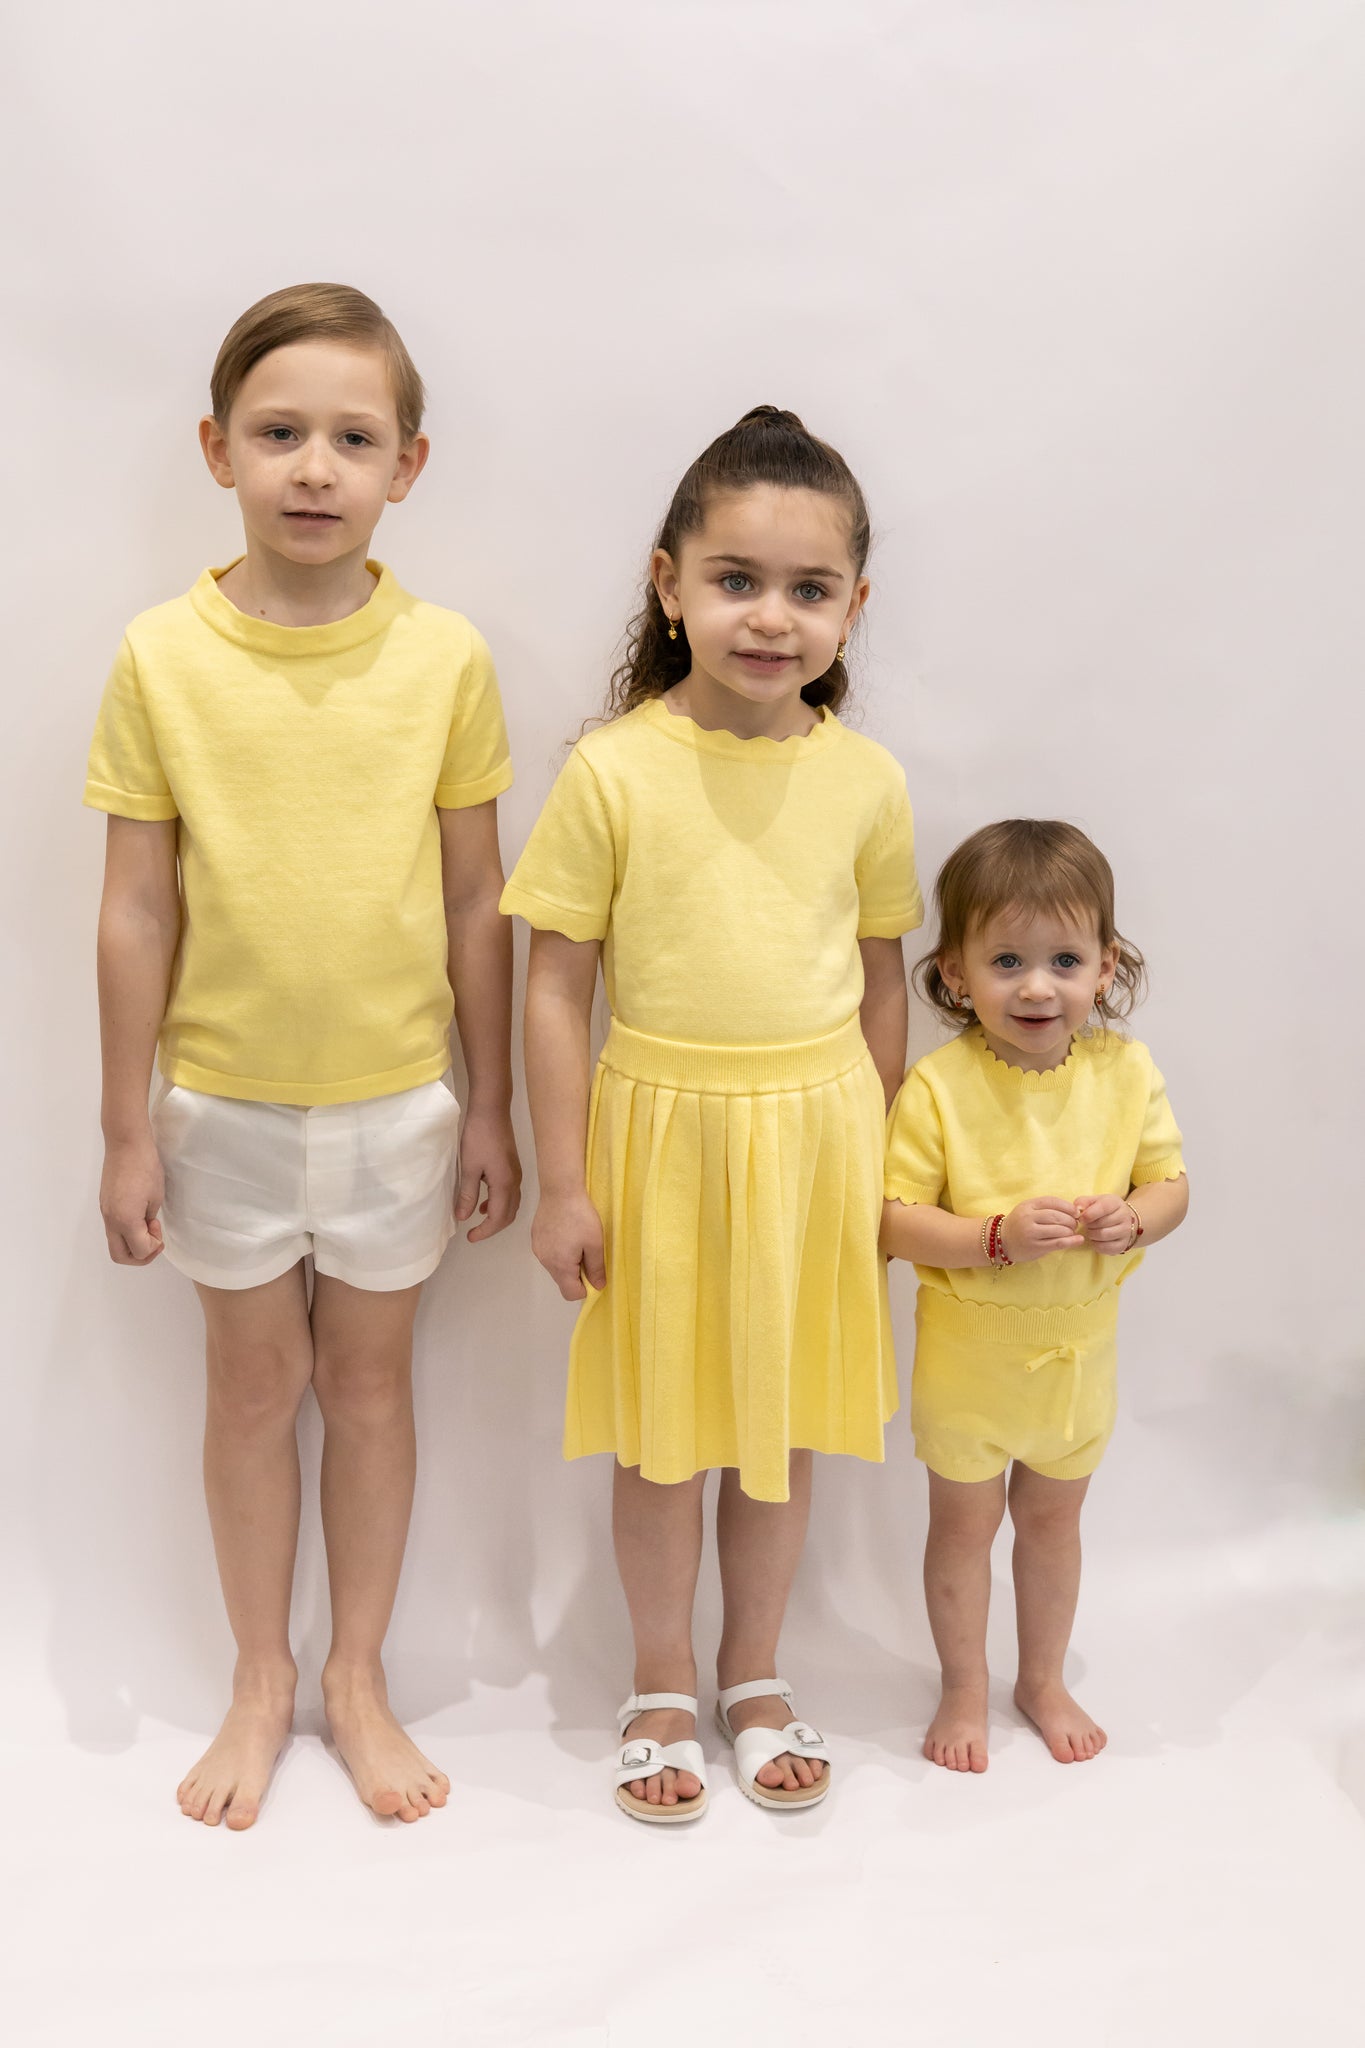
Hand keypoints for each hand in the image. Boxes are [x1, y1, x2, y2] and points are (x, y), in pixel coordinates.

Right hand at [100, 1132, 165, 1265]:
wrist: (126, 1144)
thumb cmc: (146, 1167)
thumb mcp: (156, 1197)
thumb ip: (149, 1220)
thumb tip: (145, 1229)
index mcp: (125, 1220)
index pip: (138, 1251)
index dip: (153, 1247)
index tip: (158, 1227)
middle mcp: (110, 1220)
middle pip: (119, 1255)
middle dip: (139, 1255)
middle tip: (153, 1238)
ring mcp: (104, 1212)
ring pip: (115, 1242)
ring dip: (132, 1242)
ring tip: (147, 1223)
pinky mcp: (104, 1204)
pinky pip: (113, 1228)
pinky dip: (126, 1231)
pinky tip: (139, 1215)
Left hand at [454, 1105, 522, 1242]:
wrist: (492, 1110)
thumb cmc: (478, 1137)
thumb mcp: (469, 1167)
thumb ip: (468, 1194)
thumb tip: (464, 1218)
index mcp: (504, 1184)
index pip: (498, 1218)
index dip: (484, 1231)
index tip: (469, 1237)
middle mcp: (515, 1182)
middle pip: (509, 1215)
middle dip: (492, 1227)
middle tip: (474, 1233)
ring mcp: (517, 1174)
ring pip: (511, 1205)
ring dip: (497, 1216)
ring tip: (478, 1219)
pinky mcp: (514, 1167)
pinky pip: (510, 1194)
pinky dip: (499, 1204)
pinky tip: (485, 1201)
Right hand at [531, 1187, 605, 1300]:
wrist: (559, 1190)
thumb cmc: (580, 1216)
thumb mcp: (595, 1243)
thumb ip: (596, 1268)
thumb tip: (598, 1286)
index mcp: (561, 1266)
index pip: (571, 1294)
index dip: (585, 1288)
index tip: (593, 1272)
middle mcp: (545, 1262)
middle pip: (562, 1281)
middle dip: (576, 1274)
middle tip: (587, 1252)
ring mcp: (538, 1250)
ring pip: (555, 1267)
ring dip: (567, 1262)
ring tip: (576, 1240)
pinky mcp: (535, 1238)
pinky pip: (548, 1254)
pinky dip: (558, 1251)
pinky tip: (565, 1232)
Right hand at [1002, 1197, 1085, 1262]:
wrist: (1001, 1241)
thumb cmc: (1020, 1224)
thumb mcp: (1028, 1210)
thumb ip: (1046, 1208)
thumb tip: (1074, 1210)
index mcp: (1027, 1206)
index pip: (1052, 1201)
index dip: (1067, 1206)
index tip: (1075, 1211)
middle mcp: (1028, 1218)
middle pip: (1057, 1216)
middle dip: (1071, 1220)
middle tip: (1075, 1223)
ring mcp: (1031, 1233)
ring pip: (1059, 1229)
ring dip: (1070, 1231)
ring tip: (1072, 1232)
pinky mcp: (1035, 1247)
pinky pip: (1057, 1243)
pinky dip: (1071, 1241)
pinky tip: (1079, 1240)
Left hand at [1074, 1194, 1136, 1254]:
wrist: (1122, 1220)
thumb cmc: (1104, 1210)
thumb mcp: (1095, 1201)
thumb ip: (1084, 1202)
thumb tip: (1077, 1209)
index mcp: (1116, 1203)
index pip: (1102, 1208)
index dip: (1088, 1214)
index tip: (1081, 1218)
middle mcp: (1124, 1216)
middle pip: (1101, 1223)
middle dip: (1089, 1225)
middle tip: (1087, 1224)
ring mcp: (1126, 1231)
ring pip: (1103, 1235)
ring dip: (1092, 1234)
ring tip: (1091, 1230)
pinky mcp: (1122, 1244)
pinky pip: (1105, 1247)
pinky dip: (1096, 1244)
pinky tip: (1096, 1239)